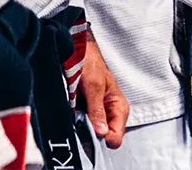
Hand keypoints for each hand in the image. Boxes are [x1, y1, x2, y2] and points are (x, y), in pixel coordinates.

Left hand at [78, 31, 128, 147]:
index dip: (102, 137)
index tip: (90, 128)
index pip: (115, 137)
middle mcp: (111, 114)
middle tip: (80, 119)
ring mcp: (98, 115)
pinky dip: (76, 124)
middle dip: (91, 134)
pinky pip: (83, 128)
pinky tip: (71, 113)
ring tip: (75, 113)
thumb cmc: (90, 63)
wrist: (77, 52)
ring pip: (92, 134)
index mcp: (119, 107)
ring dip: (82, 128)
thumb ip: (97, 110)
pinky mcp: (87, 114)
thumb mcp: (94, 86)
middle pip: (104, 139)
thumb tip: (101, 133)